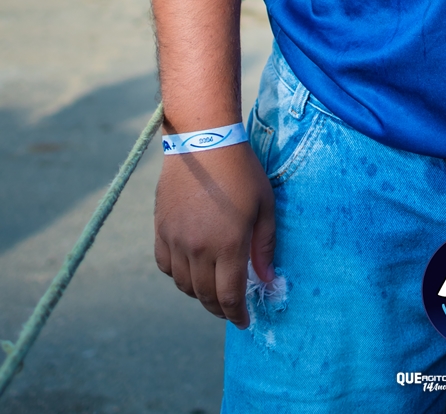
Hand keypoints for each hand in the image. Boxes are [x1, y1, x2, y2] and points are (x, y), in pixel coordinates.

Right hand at [154, 143, 274, 327]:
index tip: (244, 322)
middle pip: (204, 295)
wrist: (203, 140)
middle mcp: (197, 248)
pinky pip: (165, 265)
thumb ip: (264, 246)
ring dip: (198, 292)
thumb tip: (266, 279)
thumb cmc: (242, 170)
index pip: (228, 296)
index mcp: (227, 244)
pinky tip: (190, 269)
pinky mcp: (160, 228)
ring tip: (212, 287)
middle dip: (219, 308)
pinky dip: (177, 274)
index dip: (236, 314)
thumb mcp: (265, 205)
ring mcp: (175, 240)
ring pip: (183, 284)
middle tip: (230, 309)